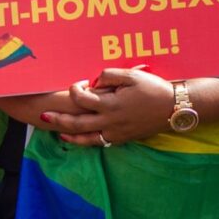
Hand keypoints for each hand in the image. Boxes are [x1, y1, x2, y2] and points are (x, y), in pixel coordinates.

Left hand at [47, 66, 175, 146]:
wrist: (174, 109)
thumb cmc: (153, 89)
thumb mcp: (131, 75)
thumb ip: (108, 75)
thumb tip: (93, 82)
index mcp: (112, 104)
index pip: (82, 99)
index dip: (75, 89)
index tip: (79, 84)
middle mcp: (111, 121)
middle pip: (77, 123)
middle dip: (59, 119)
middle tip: (43, 115)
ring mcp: (116, 133)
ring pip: (86, 137)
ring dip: (68, 134)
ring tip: (55, 130)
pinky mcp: (122, 139)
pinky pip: (98, 142)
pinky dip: (84, 141)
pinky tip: (74, 139)